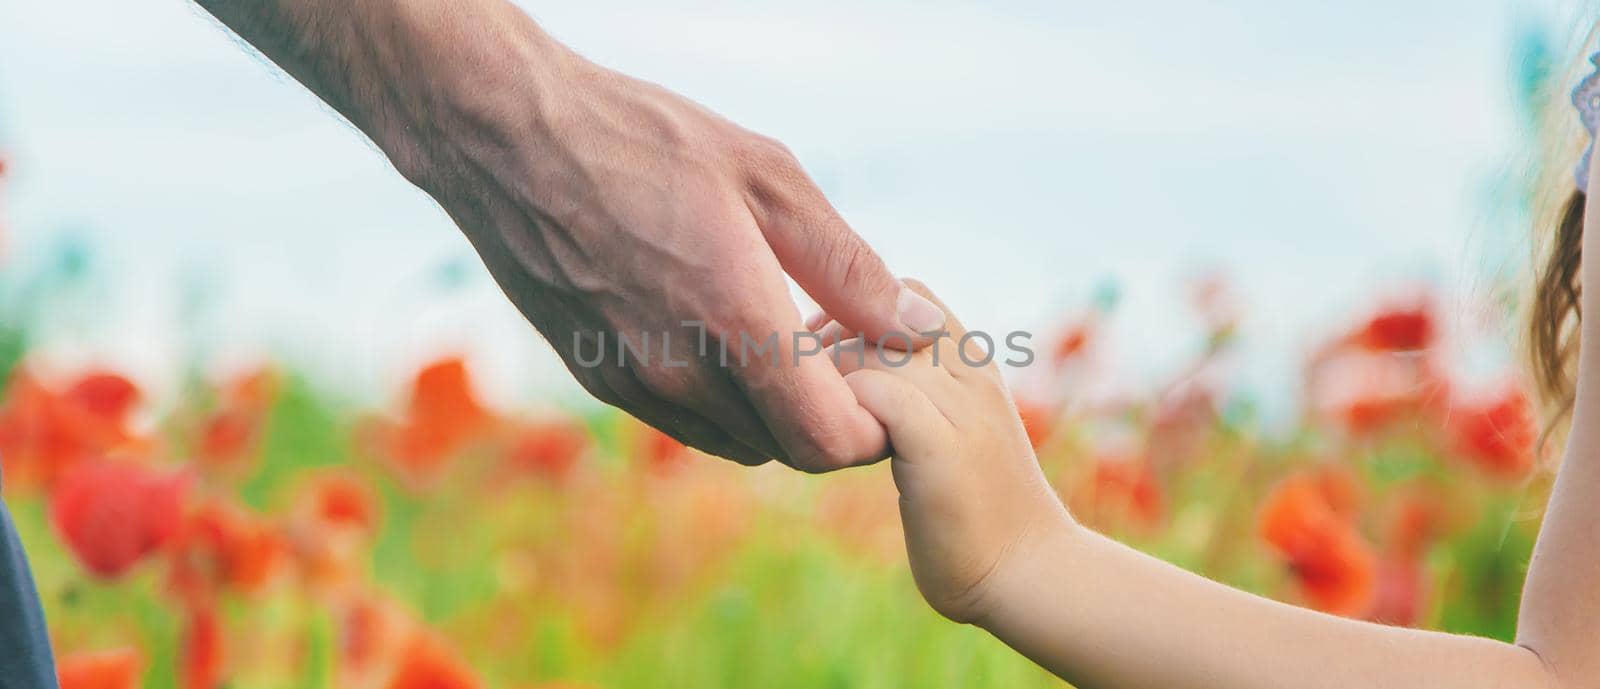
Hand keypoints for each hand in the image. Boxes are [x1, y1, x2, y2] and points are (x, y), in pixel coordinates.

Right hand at [196, 0, 946, 470]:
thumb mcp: (768, 177)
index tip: (884, 383)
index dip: (871, 428)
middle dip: (830, 418)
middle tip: (845, 352)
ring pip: (738, 441)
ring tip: (788, 339)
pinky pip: (687, 421)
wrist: (506, 140)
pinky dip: (725, 401)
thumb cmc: (642, 140)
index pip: (827, 441)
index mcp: (734, 321)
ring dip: (776, 413)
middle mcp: (682, 372)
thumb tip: (914, 325)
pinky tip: (727, 334)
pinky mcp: (600, 379)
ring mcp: (635, 384)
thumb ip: (846, 265)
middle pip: (788, 450)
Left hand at [825, 281, 1068, 621]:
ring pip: (871, 350)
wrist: (1029, 572)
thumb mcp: (950, 433)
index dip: (851, 313)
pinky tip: (831, 445)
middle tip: (792, 389)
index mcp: (974, 363)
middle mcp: (971, 373)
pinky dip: (840, 408)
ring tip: (806, 419)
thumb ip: (917, 395)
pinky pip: (877, 394)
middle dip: (824, 343)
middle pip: (878, 315)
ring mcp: (961, 406)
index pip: (905, 292)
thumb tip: (848, 372)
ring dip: (824, 379)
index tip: (819, 358)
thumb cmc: (974, 511)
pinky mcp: (942, 446)